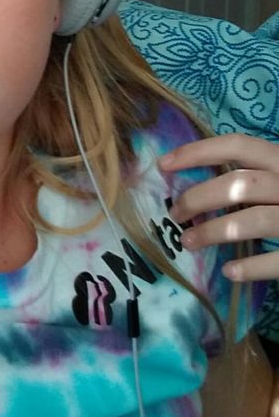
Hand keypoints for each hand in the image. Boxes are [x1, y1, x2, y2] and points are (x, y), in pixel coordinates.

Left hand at [158, 134, 278, 281]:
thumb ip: (254, 174)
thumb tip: (200, 181)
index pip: (238, 145)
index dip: (198, 151)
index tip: (163, 163)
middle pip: (240, 183)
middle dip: (199, 197)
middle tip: (174, 213)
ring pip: (254, 220)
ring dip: (214, 232)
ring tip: (189, 242)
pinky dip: (252, 266)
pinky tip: (230, 271)